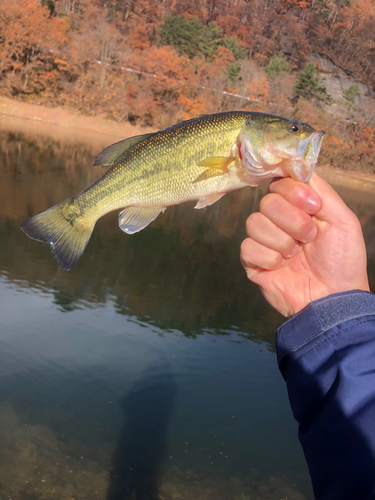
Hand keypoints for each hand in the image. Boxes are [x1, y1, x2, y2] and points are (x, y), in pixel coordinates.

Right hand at [240, 173, 369, 316]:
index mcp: (299, 208)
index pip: (280, 183)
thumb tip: (297, 168)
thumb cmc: (342, 261)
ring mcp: (264, 241)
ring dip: (281, 241)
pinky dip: (268, 257)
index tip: (314, 207)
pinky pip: (248, 247)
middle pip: (266, 202)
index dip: (293, 192)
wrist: (333, 299)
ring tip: (296, 255)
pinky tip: (282, 267)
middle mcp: (279, 221)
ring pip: (254, 222)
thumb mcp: (342, 219)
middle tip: (309, 238)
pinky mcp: (252, 261)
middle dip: (292, 221)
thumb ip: (321, 189)